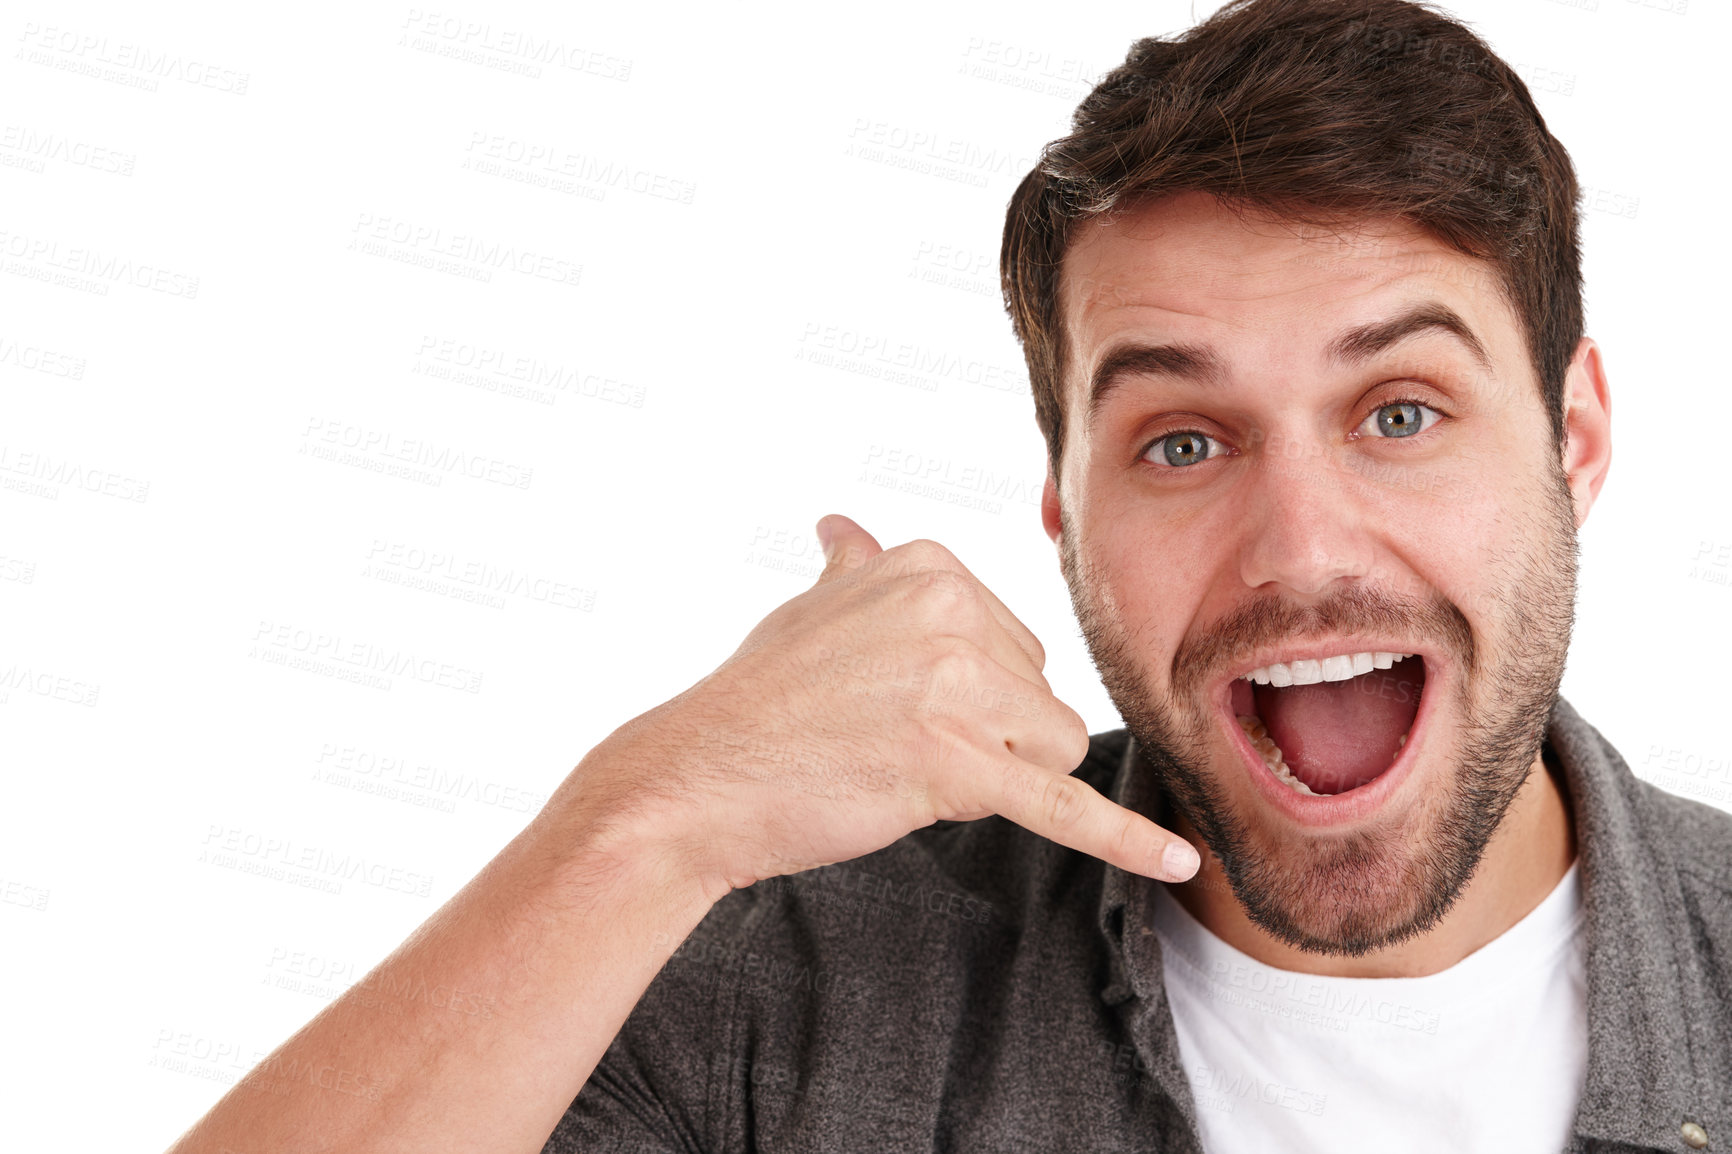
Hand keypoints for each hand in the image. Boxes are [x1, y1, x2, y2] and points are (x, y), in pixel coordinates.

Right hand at [570, 514, 1200, 901]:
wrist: (696, 779)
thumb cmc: (756, 701)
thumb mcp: (809, 610)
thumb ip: (856, 568)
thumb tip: (843, 527)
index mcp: (929, 565)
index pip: (1016, 643)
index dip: (971, 694)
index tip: (902, 706)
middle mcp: (951, 612)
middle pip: (1038, 694)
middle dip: (985, 736)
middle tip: (889, 742)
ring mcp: (955, 688)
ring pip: (1050, 747)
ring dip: (996, 777)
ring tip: (906, 771)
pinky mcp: (955, 767)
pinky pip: (1060, 805)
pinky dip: (1124, 839)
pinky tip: (1180, 858)